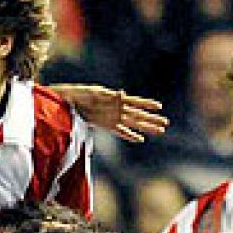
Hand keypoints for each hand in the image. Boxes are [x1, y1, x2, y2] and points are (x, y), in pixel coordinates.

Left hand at [53, 85, 169, 142]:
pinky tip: (139, 139)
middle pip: (138, 115)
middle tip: (165, 124)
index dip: (147, 104)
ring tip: (159, 131)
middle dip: (151, 120)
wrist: (67, 102)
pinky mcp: (106, 125)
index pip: (135, 102)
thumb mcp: (93, 93)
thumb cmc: (79, 94)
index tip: (159, 106)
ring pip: (133, 124)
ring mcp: (113, 118)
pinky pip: (121, 132)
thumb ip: (108, 96)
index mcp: (115, 99)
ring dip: (145, 128)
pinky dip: (130, 136)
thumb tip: (122, 94)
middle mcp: (116, 109)